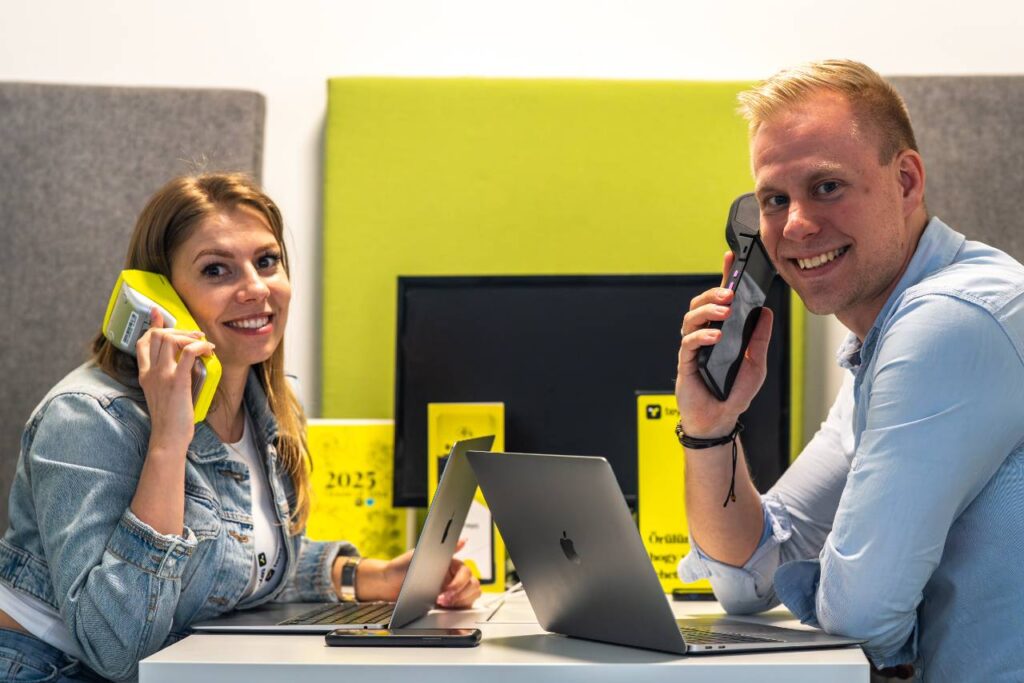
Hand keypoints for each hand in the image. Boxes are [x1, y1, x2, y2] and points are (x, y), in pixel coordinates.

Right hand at [136, 307, 214, 449]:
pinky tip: (209, 351)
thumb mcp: (161, 394)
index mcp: (145, 374)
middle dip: (179, 329)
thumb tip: (184, 364)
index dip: (153, 325)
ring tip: (204, 343)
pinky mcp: (177, 381)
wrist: (168, 438)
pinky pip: (187, 353)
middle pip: (157, 335)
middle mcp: (151, 372)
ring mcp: (162, 376)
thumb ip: (166, 377)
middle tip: (196, 335)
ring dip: (190, 336)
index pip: (143, 342)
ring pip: (170, 339)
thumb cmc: (170, 419)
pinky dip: (200, 346)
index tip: (160, 315)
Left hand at [353, 539, 480, 606]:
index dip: (459, 583)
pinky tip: (442, 606)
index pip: (465, 571)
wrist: (387, 585)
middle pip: (472, 584)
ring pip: (470, 595)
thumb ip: (440, 548)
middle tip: (441, 599)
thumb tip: (463, 540)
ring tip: (440, 603)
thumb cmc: (401, 567)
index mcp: (450, 563)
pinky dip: (456, 607)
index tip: (446, 590)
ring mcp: (452, 589)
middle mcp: (453, 575)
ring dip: (459, 601)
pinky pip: (462, 605)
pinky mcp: (448, 602)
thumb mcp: (418, 554)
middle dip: (459, 594)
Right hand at [675, 251, 772, 437]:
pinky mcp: (686, 362)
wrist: (720, 419)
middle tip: (729, 293)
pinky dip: (701, 335)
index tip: (731, 257)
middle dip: (714, 293)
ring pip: (690, 318)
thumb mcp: (756, 363)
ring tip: (725, 311)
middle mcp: (705, 335)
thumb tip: (765, 312)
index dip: (725, 277)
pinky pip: (688, 342)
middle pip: (700, 304)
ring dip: (707, 311)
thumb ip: (759, 338)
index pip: (721, 300)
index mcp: (722, 331)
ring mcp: (693, 347)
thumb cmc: (734, 392)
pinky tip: (715, 337)